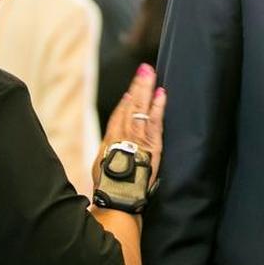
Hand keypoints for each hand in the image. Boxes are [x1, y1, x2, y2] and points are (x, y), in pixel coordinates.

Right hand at [93, 64, 165, 191]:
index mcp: (111, 139)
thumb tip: (111, 143)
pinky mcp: (152, 143)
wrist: (119, 195)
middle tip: (144, 69)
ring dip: (146, 89)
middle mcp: (124, 134)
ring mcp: (139, 137)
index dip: (125, 102)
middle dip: (138, 86)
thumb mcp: (102, 165)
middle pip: (131, 105)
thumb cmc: (109, 185)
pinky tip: (161, 93)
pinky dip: (158, 106)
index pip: (119, 115)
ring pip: (142, 108)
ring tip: (150, 73)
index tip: (131, 91)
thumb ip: (108, 150)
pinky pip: (155, 120)